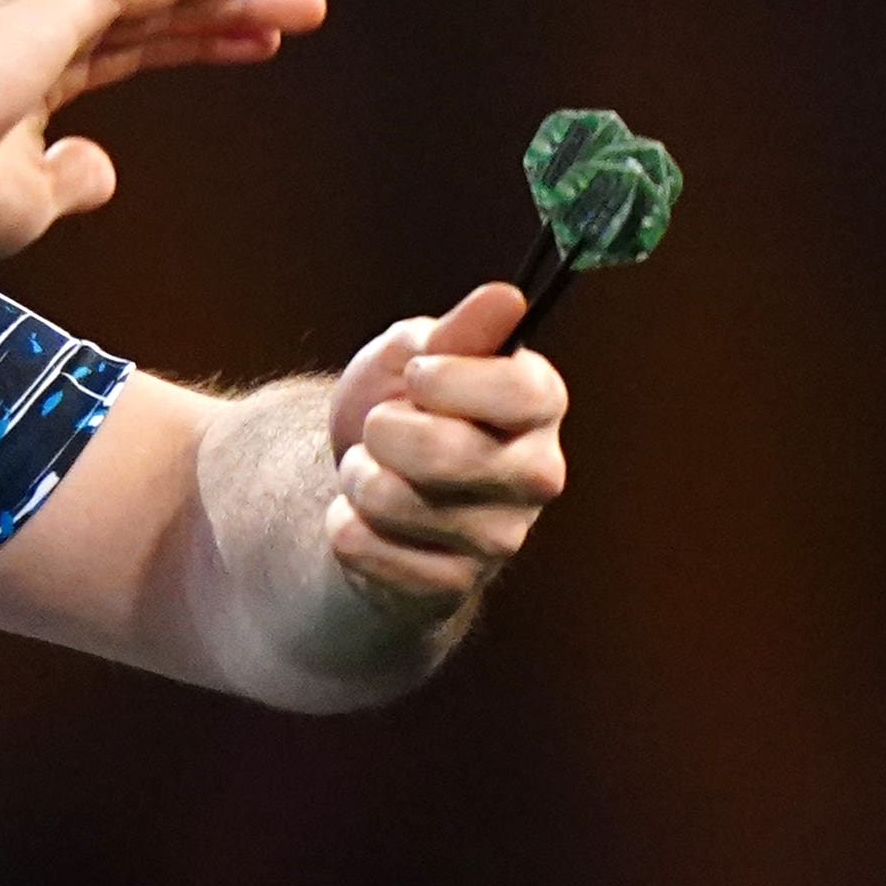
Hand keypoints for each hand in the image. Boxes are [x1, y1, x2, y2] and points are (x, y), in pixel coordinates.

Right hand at [0, 0, 323, 260]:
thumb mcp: (26, 202)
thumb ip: (70, 181)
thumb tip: (104, 170)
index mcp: (31, 73)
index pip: (134, 46)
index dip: (198, 40)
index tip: (257, 41)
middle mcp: (40, 26)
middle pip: (158, 6)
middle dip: (230, 4)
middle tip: (301, 4)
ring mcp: (46, 6)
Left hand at [318, 281, 570, 613]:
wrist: (371, 494)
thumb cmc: (403, 408)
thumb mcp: (416, 355)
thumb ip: (455, 332)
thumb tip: (505, 299)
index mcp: (540, 403)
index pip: (517, 391)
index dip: (452, 380)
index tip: (417, 375)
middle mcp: (537, 474)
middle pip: (448, 452)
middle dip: (384, 430)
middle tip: (378, 426)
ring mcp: (501, 538)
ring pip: (395, 502)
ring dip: (358, 479)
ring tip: (367, 471)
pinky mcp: (453, 586)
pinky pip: (369, 550)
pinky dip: (346, 528)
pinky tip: (363, 520)